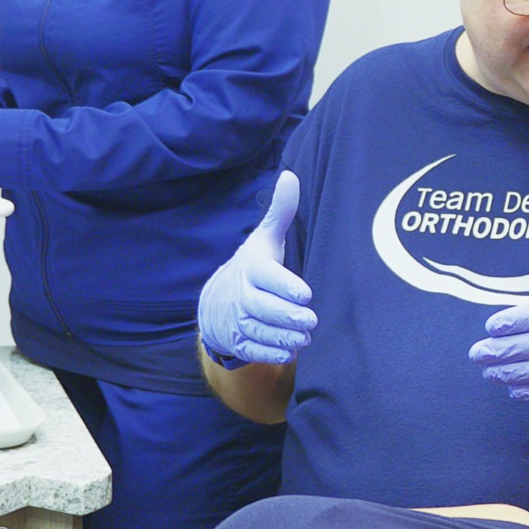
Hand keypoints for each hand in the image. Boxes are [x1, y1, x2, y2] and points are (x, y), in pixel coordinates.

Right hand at [198, 170, 315, 366]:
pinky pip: (253, 350)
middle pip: (263, 308)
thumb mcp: (265, 238)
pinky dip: (270, 353)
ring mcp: (238, 320)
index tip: (305, 293)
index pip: (266, 276)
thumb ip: (280, 212)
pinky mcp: (239, 341)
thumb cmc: (255, 267)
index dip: (285, 286)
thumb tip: (290, 175)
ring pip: (260, 331)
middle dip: (287, 316)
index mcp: (252, 268)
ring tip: (305, 337)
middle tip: (310, 320)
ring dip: (283, 336)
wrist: (217, 302)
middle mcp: (242, 294)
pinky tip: (290, 351)